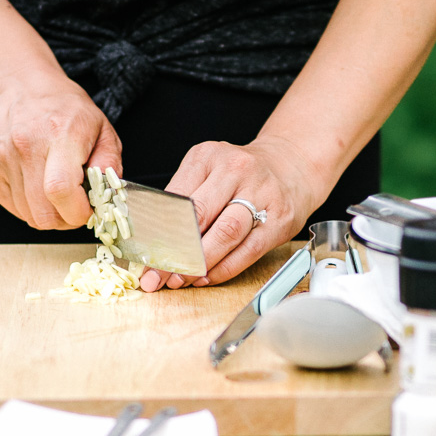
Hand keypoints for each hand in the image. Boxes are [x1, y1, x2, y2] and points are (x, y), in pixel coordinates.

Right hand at [0, 72, 121, 228]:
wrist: (20, 89)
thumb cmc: (65, 109)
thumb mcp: (102, 128)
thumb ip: (109, 163)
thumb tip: (108, 195)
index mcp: (58, 136)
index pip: (60, 190)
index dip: (78, 212)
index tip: (89, 210)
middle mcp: (24, 148)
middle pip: (42, 213)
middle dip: (66, 220)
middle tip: (76, 206)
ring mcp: (1, 160)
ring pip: (27, 215)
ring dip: (48, 213)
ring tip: (58, 192)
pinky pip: (12, 206)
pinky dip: (29, 206)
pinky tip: (39, 185)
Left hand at [139, 135, 321, 291]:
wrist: (291, 166)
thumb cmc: (241, 175)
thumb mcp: (207, 171)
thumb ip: (183, 198)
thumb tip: (153, 241)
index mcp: (209, 156)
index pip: (177, 198)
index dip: (158, 232)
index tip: (145, 258)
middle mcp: (237, 170)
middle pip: (200, 215)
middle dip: (175, 251)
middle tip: (156, 276)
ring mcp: (263, 194)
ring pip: (226, 233)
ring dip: (199, 263)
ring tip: (180, 279)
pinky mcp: (281, 219)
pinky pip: (248, 250)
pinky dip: (225, 268)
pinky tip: (208, 276)